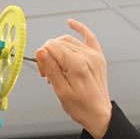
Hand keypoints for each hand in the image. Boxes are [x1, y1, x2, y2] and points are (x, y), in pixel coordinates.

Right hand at [35, 19, 112, 138]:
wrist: (99, 115)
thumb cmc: (81, 107)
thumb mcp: (61, 91)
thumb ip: (51, 69)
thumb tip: (40, 50)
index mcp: (78, 65)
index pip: (51, 47)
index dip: (43, 57)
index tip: (43, 72)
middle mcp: (88, 56)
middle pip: (58, 43)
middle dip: (49, 55)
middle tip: (47, 73)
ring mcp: (94, 55)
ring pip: (69, 41)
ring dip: (58, 50)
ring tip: (57, 68)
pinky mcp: (98, 57)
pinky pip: (89, 37)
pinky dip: (80, 29)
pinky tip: (71, 23)